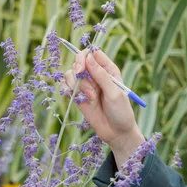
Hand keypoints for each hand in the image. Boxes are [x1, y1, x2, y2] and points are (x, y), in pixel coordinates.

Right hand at [62, 49, 144, 163]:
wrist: (116, 133)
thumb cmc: (120, 111)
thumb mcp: (113, 92)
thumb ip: (101, 75)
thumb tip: (88, 57)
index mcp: (109, 70)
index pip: (93, 54)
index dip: (85, 56)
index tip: (82, 67)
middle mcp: (97, 75)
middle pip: (79, 61)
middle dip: (78, 69)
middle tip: (81, 77)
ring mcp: (87, 85)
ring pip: (71, 74)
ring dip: (77, 84)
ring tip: (90, 97)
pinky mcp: (78, 96)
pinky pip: (66, 87)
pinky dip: (68, 90)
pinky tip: (78, 99)